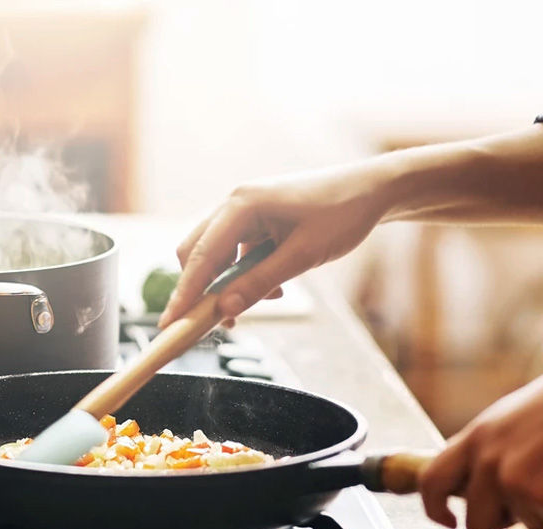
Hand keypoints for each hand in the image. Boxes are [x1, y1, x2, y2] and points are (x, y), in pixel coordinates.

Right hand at [159, 161, 392, 326]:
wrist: (371, 190)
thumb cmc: (342, 215)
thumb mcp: (302, 256)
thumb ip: (260, 283)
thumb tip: (224, 309)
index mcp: (242, 205)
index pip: (200, 257)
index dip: (184, 294)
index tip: (170, 324)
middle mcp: (235, 203)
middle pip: (197, 253)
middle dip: (203, 290)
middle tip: (217, 323)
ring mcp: (244, 210)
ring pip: (216, 255)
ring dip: (229, 284)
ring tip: (264, 302)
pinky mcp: (256, 219)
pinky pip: (235, 252)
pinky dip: (245, 274)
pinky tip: (275, 287)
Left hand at [419, 339, 542, 528]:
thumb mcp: (513, 419)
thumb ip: (490, 451)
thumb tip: (476, 490)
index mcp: (475, 437)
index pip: (431, 481)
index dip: (434, 508)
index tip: (448, 521)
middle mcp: (486, 461)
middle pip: (476, 524)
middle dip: (503, 523)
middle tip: (535, 499)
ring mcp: (513, 481)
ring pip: (525, 526)